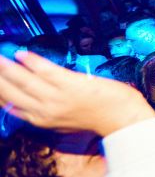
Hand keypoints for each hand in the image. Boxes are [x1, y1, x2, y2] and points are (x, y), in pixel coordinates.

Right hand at [0, 52, 154, 135]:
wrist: (121, 117)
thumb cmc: (94, 116)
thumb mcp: (61, 122)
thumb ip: (39, 114)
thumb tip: (14, 107)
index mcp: (41, 120)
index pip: (9, 105)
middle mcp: (45, 111)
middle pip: (11, 93)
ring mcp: (57, 98)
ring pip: (25, 81)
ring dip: (7, 68)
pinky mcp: (71, 85)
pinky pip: (46, 71)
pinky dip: (32, 62)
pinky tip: (21, 54)